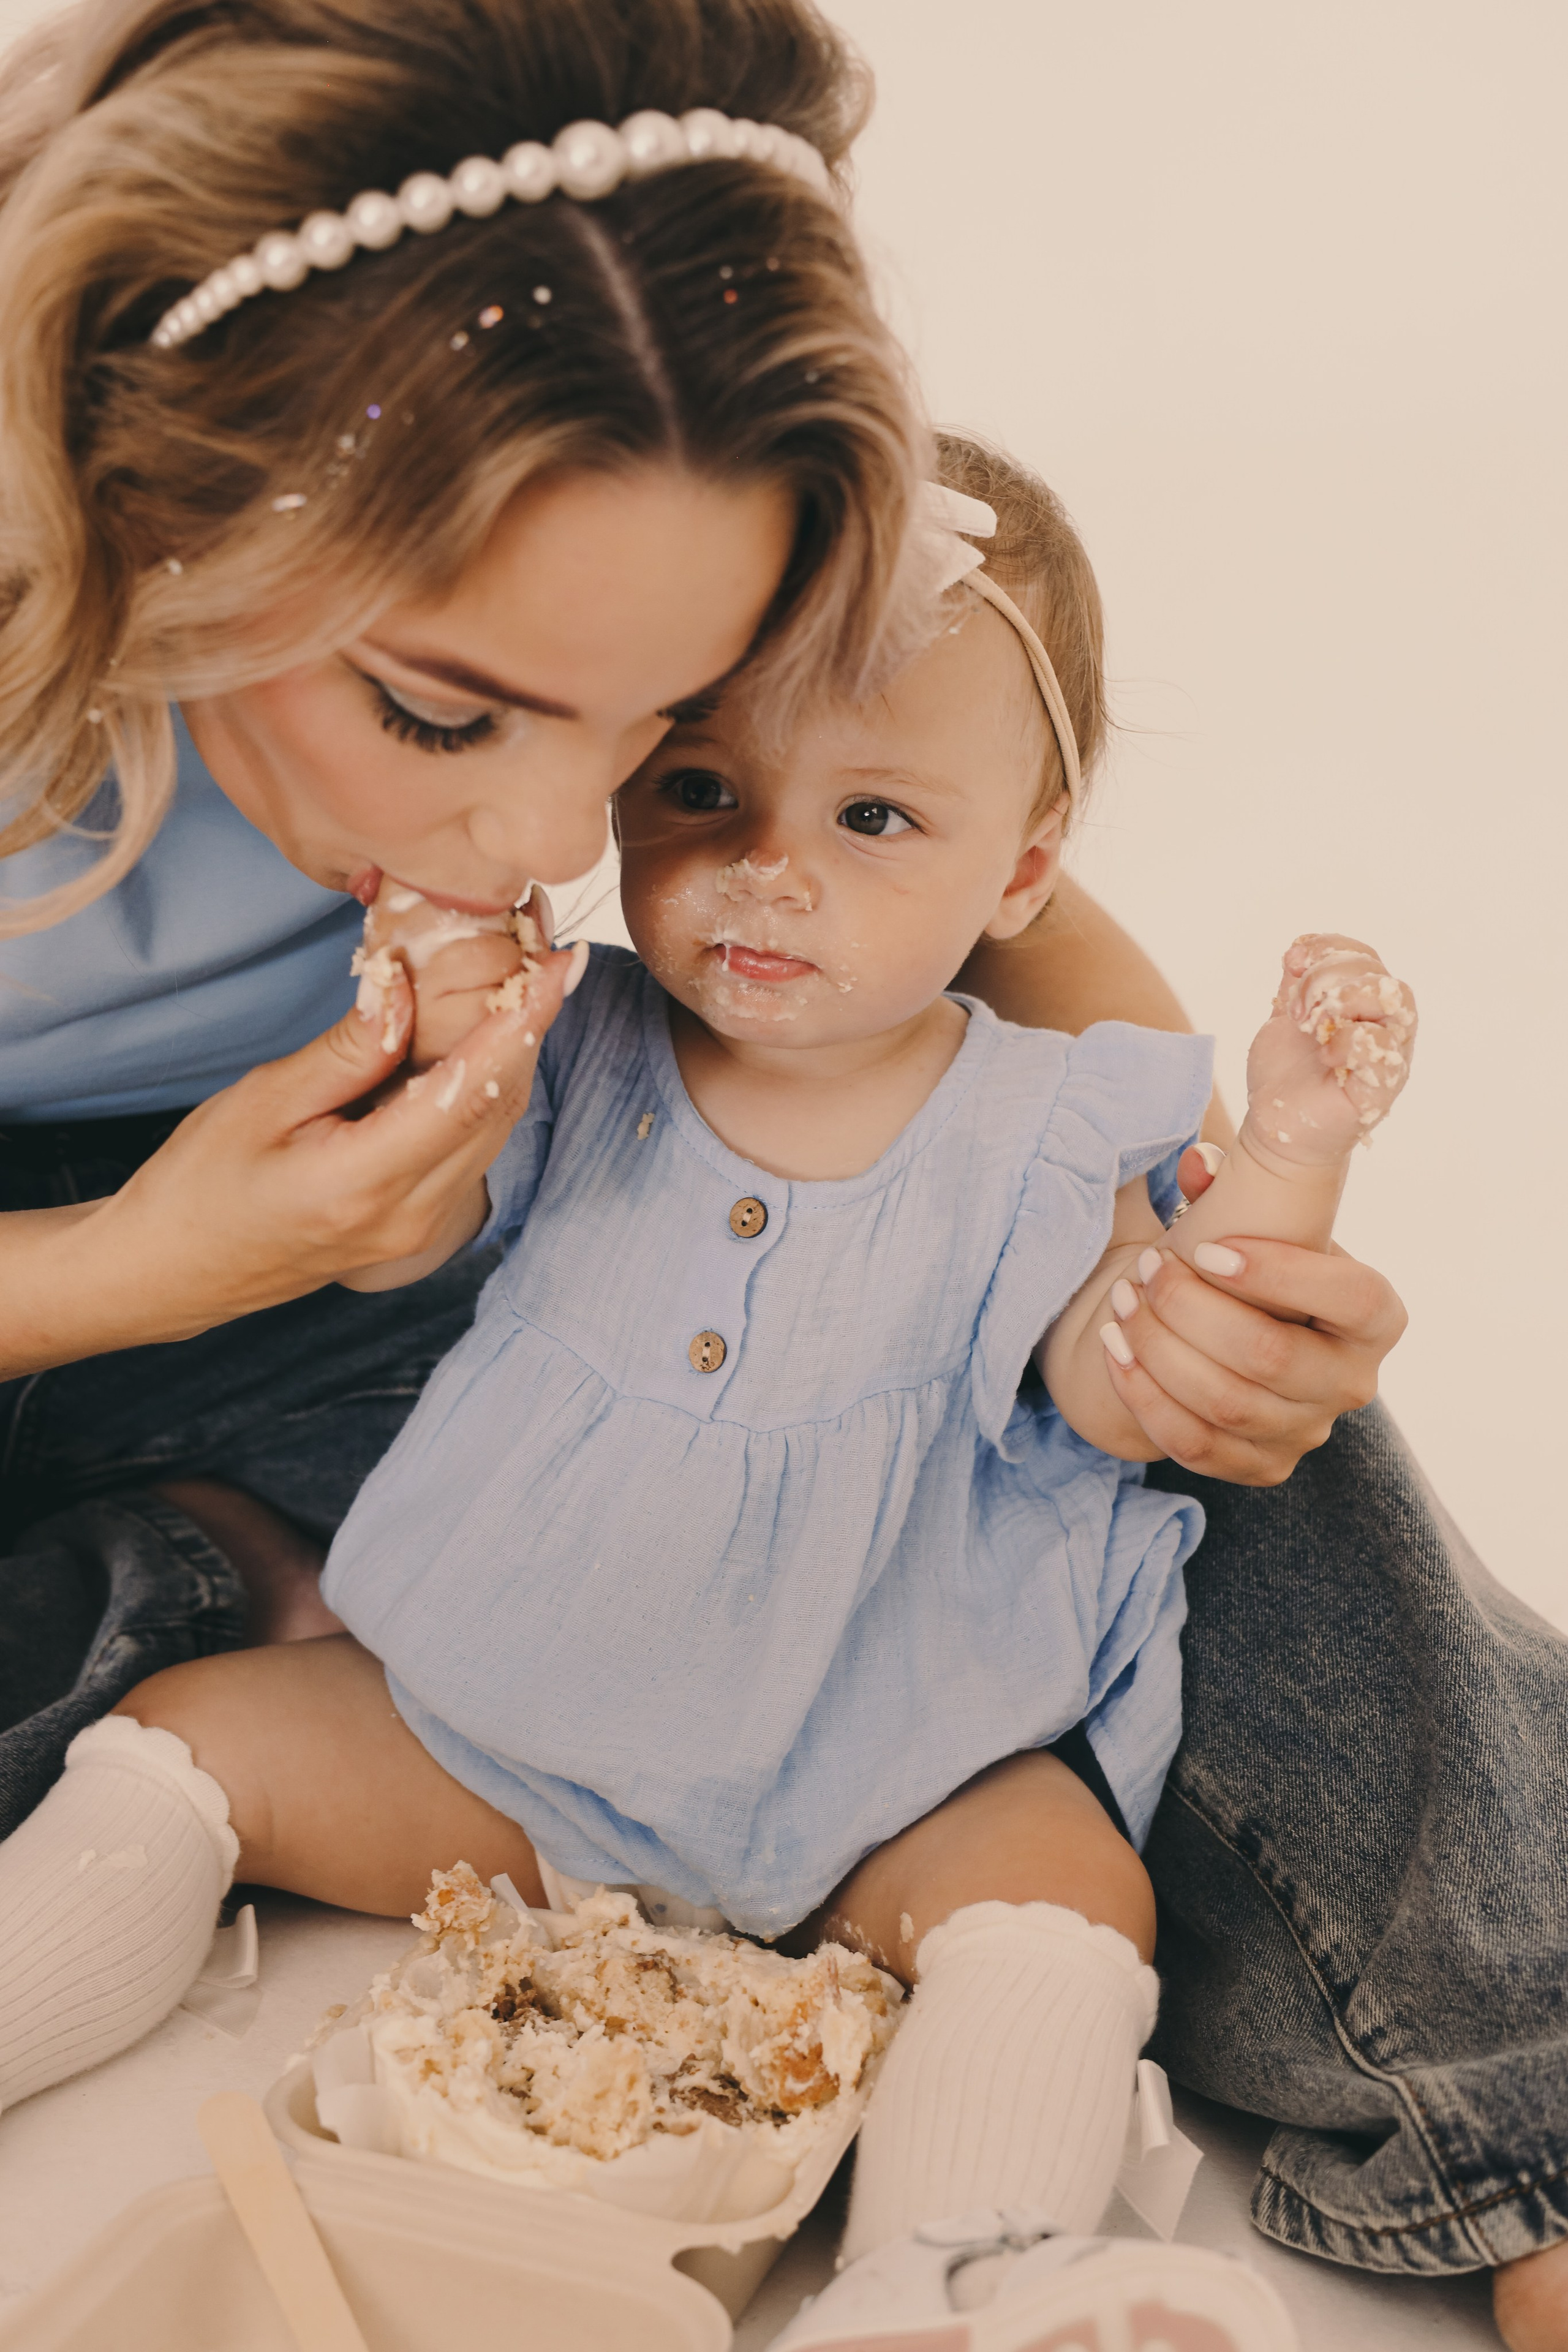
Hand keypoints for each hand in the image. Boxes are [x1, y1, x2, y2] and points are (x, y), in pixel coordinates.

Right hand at [3, 902, 583, 1377]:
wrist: (175, 1269)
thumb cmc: (202, 1183)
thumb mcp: (262, 1101)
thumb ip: (347, 1050)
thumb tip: (406, 987)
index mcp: (361, 1185)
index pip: (466, 1096)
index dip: (519, 1027)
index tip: (559, 969)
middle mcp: (407, 1217)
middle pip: (496, 1112)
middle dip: (528, 1029)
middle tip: (549, 954)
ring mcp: (419, 1229)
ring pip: (493, 1131)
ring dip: (513, 1058)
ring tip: (528, 983)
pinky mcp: (419, 1226)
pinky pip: (473, 1148)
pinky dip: (486, 1090)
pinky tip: (487, 1041)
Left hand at [1096, 1144, 1406, 1484]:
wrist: (1222, 1327)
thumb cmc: (1241, 1258)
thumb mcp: (1253, 1211)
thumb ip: (1236, 1177)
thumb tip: (1199, 1165)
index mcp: (1375, 1314)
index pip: (1352, 1298)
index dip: (1278, 1274)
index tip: (1204, 1246)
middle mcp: (1352, 1381)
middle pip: (1271, 1356)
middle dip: (1191, 1308)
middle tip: (1146, 1267)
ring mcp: (1306, 1431)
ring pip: (1226, 1402)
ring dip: (1159, 1349)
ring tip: (1120, 1301)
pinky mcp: (1259, 1466)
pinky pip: (1195, 1444)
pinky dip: (1145, 1395)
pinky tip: (1115, 1349)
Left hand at [1244, 933, 1416, 1166]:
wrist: (1276, 1124)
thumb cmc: (1286, 1071)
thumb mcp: (1286, 1015)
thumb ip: (1297, 982)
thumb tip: (1299, 953)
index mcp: (1363, 1002)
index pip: (1363, 955)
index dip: (1328, 947)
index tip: (1290, 962)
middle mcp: (1384, 1023)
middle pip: (1377, 972)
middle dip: (1326, 976)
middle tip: (1296, 1009)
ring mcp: (1388, 1053)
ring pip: (1394, 999)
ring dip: (1344, 1000)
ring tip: (1309, 1025)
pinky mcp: (1382, 1087)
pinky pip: (1384, 1049)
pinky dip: (1350, 1042)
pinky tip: (1325, 1055)